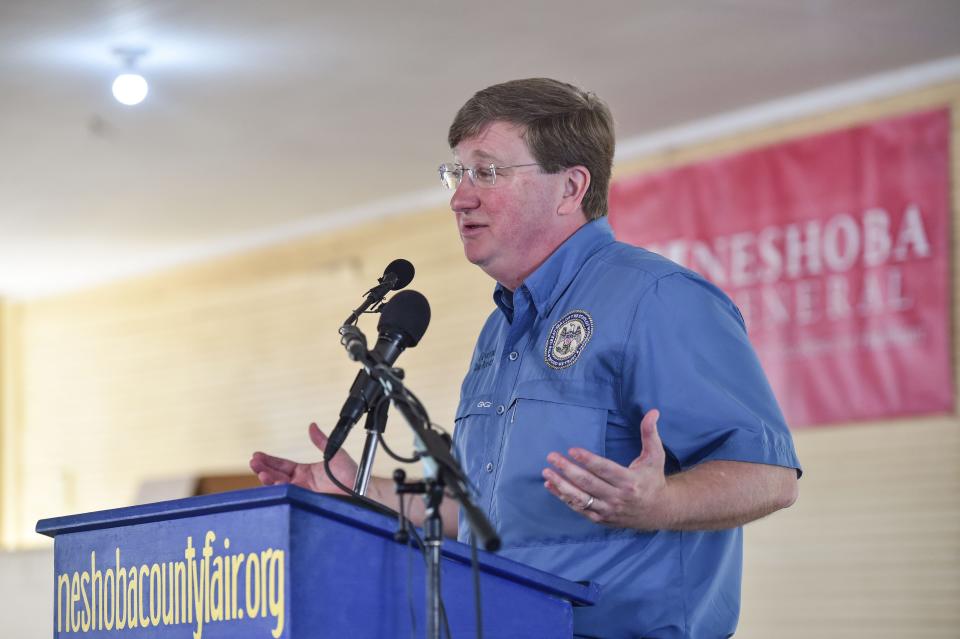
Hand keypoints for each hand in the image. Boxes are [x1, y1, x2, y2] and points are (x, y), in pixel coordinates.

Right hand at [249, 423, 357, 494]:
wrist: (362, 491)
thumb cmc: (351, 474)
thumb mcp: (334, 452)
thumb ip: (322, 441)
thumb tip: (312, 426)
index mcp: (305, 472)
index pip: (282, 465)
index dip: (269, 460)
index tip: (257, 455)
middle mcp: (301, 483)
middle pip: (276, 475)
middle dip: (263, 468)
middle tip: (254, 461)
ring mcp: (303, 494)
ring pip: (280, 487)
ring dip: (268, 479)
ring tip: (261, 472)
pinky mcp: (306, 503)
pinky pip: (290, 497)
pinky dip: (279, 491)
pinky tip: (272, 485)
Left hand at [542, 409, 673, 530]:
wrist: (658, 511)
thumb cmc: (653, 479)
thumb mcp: (655, 456)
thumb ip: (650, 434)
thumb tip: (653, 412)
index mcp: (630, 481)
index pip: (605, 469)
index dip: (588, 460)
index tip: (572, 450)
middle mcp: (618, 497)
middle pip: (588, 483)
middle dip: (568, 469)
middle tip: (552, 457)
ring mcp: (608, 510)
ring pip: (580, 498)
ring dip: (561, 485)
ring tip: (546, 472)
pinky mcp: (601, 518)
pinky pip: (579, 508)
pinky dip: (563, 498)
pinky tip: (551, 486)